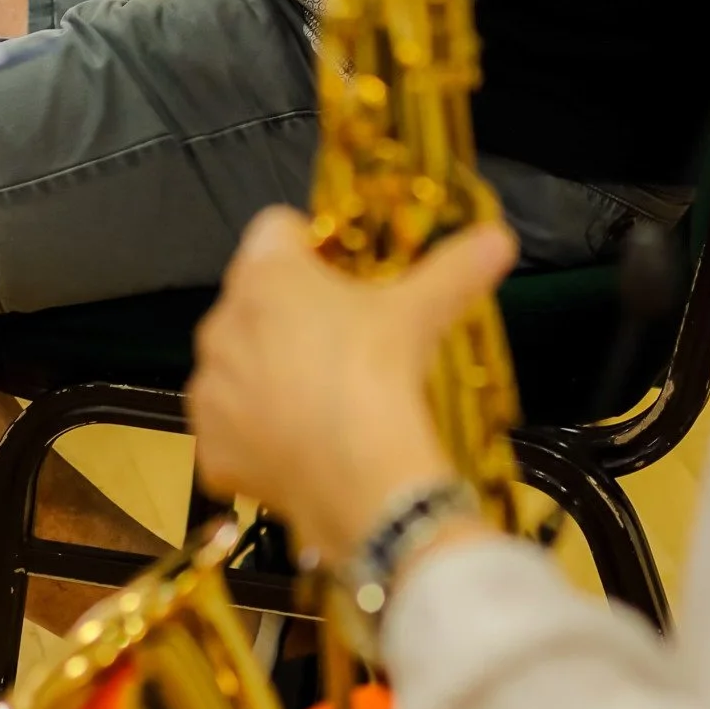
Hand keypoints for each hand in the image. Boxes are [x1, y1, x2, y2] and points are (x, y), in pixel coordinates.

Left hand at [188, 208, 516, 565]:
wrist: (360, 478)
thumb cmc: (379, 374)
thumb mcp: (422, 311)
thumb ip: (457, 266)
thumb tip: (499, 238)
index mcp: (264, 276)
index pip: (276, 230)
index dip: (313, 246)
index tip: (345, 276)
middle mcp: (222, 324)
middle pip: (255, 301)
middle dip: (291, 314)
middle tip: (343, 342)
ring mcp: (209, 391)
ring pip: (238, 366)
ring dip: (269, 375)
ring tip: (324, 399)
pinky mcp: (210, 449)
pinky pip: (230, 432)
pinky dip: (258, 438)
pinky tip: (301, 447)